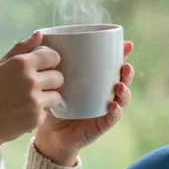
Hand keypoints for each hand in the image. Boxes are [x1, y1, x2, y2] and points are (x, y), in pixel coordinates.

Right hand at [0, 31, 63, 145]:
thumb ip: (21, 49)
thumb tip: (39, 34)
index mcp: (21, 63)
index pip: (54, 56)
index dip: (50, 63)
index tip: (43, 68)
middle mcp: (31, 80)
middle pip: (59, 77)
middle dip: (50, 81)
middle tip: (36, 87)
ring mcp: (35, 100)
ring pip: (57, 96)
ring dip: (48, 98)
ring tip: (31, 101)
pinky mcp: (37, 118)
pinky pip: (48, 112)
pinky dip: (39, 113)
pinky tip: (24, 113)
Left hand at [34, 41, 134, 165]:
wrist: (49, 134)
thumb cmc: (51, 104)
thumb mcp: (51, 80)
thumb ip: (48, 60)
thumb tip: (40, 33)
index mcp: (95, 81)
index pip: (112, 66)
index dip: (122, 55)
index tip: (127, 45)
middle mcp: (103, 94)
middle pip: (122, 80)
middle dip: (127, 72)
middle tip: (125, 66)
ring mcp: (104, 109)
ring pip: (122, 98)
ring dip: (125, 91)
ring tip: (119, 86)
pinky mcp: (101, 125)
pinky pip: (112, 118)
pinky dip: (116, 112)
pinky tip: (113, 106)